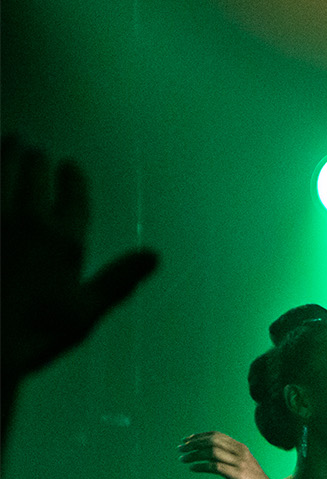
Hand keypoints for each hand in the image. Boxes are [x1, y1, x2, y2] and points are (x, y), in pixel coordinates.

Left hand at [1, 137, 158, 383]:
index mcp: (62, 240)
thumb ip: (118, 279)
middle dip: (34, 160)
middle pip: (32, 177)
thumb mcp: (85, 312)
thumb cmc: (36, 333)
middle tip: (33, 147)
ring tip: (8, 140)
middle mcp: (26, 219)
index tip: (68, 164)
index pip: (72, 198)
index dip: (72, 179)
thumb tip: (155, 255)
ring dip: (4, 155)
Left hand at [179, 431, 286, 478]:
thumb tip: (212, 456)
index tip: (186, 441)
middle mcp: (241, 452)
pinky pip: (215, 467)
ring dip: (194, 454)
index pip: (217, 435)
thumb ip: (232, 458)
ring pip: (212, 452)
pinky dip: (201, 466)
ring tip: (183, 459)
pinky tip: (192, 468)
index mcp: (241, 448)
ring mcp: (240, 463)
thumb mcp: (244, 466)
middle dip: (193, 443)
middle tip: (180, 449)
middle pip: (212, 441)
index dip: (199, 436)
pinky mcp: (238, 475)